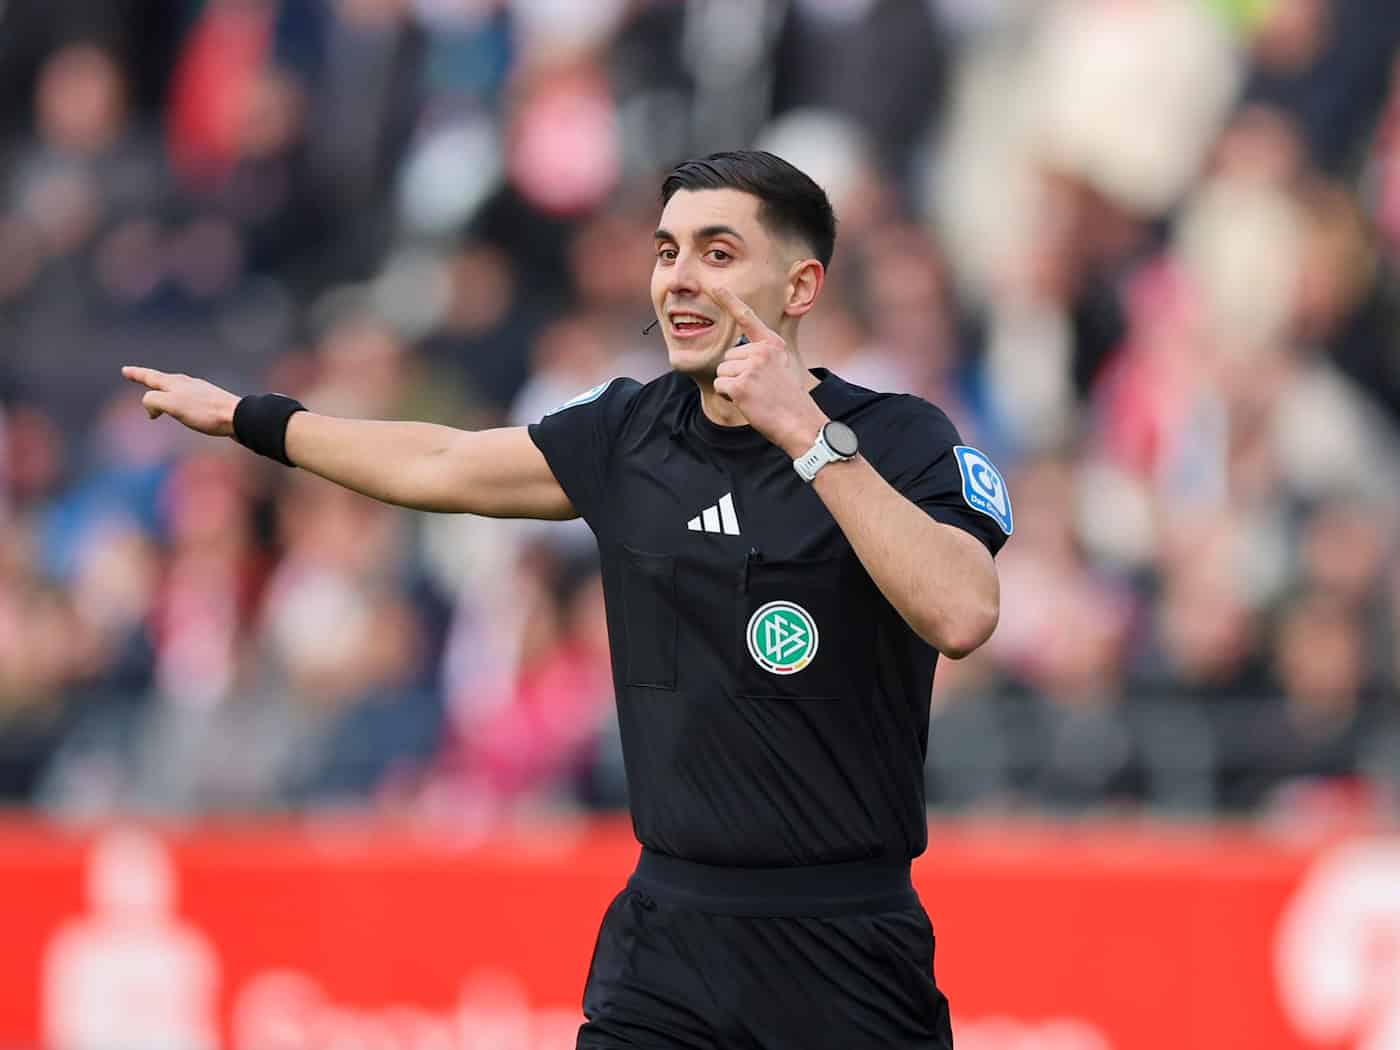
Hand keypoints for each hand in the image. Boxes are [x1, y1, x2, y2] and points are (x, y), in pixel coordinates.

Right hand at [121, 366, 239, 437]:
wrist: (238, 417)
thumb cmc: (205, 411)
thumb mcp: (172, 404)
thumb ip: (153, 401)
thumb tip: (151, 409)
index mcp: (175, 383)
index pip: (151, 377)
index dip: (137, 374)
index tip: (125, 370)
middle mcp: (188, 384)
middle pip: (163, 380)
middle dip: (149, 379)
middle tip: (138, 376)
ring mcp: (200, 392)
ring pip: (177, 388)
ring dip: (165, 390)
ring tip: (160, 390)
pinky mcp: (211, 403)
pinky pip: (189, 399)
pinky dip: (179, 401)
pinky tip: (186, 406)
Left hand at [709, 288, 826, 455]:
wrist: (800, 423)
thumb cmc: (789, 401)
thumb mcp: (782, 368)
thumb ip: (762, 357)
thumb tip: (737, 356)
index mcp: (772, 344)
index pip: (747, 318)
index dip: (728, 300)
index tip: (713, 286)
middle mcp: (762, 351)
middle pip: (728, 357)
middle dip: (736, 375)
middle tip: (758, 389)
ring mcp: (751, 367)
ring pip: (722, 372)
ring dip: (732, 387)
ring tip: (755, 396)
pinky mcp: (740, 384)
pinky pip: (720, 386)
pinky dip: (728, 397)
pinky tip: (748, 402)